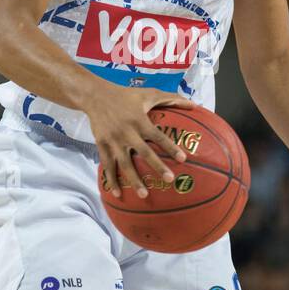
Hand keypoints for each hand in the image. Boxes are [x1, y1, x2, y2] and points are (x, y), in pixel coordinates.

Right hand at [83, 84, 192, 199]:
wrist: (95, 96)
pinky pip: (107, 165)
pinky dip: (112, 180)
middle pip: (144, 152)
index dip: (170, 147)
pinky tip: (118, 193)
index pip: (158, 136)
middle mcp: (127, 132)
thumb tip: (193, 104)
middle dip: (157, 166)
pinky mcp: (101, 145)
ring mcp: (113, 140)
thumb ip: (171, 99)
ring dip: (134, 180)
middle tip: (170, 179)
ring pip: (124, 164)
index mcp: (139, 120)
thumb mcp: (148, 93)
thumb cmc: (125, 95)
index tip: (183, 159)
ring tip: (144, 195)